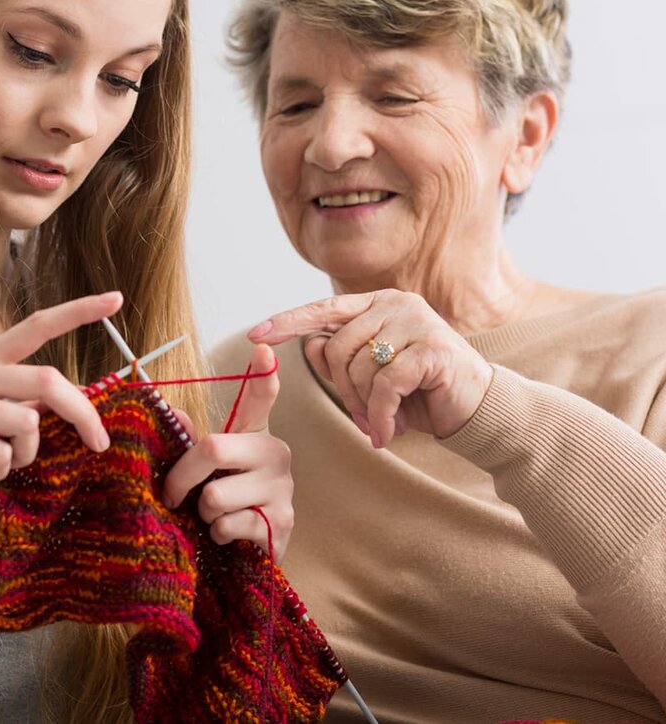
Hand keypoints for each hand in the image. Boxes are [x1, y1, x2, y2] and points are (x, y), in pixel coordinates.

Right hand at [0, 292, 120, 513]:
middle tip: (100, 442)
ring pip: (28, 425)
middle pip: (47, 380)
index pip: (35, 326)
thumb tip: (77, 401)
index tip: (116, 299)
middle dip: (82, 413)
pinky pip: (3, 456)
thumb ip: (21, 399)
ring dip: (24, 454)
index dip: (78, 311)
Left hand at [161, 344, 293, 557]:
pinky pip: (227, 524)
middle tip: (173, 494)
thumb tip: (174, 413)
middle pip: (213, 447)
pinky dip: (217, 534)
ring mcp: (282, 488)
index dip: (262, 374)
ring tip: (215, 516)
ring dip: (203, 512)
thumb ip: (190, 443)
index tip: (261, 347)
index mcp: (254, 434)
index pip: (261, 398)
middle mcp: (275, 453)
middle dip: (182, 477)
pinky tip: (229, 534)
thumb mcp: (206, 471)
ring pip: (215, 495)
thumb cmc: (225, 503)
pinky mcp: (281, 523)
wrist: (250, 554)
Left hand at [248, 289, 492, 446]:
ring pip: (359, 367)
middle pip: (337, 347)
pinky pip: (385, 385)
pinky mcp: (433, 349)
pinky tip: (389, 431)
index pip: (323, 310)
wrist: (478, 409)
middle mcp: (396, 303)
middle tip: (361, 417)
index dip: (288, 322)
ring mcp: (417, 322)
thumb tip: (309, 346)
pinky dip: (380, 415)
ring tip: (382, 422)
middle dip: (342, 390)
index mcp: (378, 303)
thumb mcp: (372, 375)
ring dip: (364, 406)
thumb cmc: (421, 392)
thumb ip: (340, 356)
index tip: (255, 335)